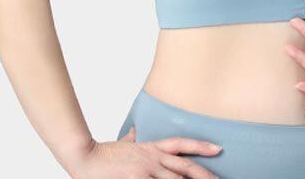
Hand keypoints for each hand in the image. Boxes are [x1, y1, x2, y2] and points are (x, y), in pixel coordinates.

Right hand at [69, 125, 221, 178]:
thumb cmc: (102, 154)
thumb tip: (135, 131)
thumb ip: (131, 139)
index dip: (200, 145)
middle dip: (205, 174)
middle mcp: (153, 158)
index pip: (181, 144)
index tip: (218, 148)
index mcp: (151, 148)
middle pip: (186, 166)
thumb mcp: (122, 144)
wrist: (86, 157)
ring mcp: (147, 170)